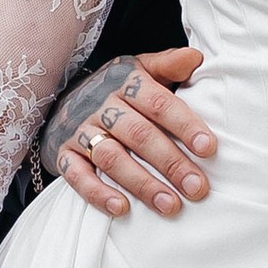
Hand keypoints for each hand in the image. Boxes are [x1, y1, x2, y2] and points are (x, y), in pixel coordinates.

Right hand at [46, 48, 214, 221]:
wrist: (59, 100)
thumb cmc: (114, 90)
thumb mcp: (140, 70)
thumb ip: (168, 65)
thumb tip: (196, 58)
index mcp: (126, 83)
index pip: (159, 103)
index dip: (185, 126)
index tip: (208, 148)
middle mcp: (101, 105)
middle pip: (139, 134)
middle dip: (171, 163)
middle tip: (197, 187)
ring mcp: (79, 130)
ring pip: (111, 158)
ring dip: (142, 184)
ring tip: (170, 205)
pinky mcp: (63, 154)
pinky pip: (77, 176)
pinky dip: (98, 193)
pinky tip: (121, 209)